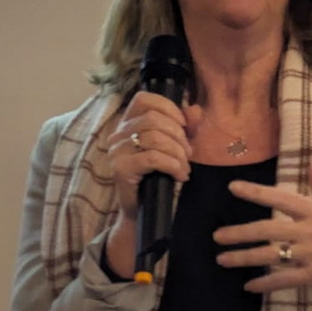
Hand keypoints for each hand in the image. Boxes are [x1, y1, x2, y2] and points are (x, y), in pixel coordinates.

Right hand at [103, 92, 194, 276]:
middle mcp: (118, 135)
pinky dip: (172, 165)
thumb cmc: (159, 177)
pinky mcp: (120, 169)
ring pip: (154, 138)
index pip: (144, 99)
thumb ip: (184, 126)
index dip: (168, 108)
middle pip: (153, 119)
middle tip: (188, 154)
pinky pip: (152, 158)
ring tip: (185, 168)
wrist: (145, 211)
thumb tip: (194, 110)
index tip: (184, 126)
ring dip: (177, 153)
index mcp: (129, 123)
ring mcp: (116, 152)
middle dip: (178, 136)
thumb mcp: (175, 147)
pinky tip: (179, 176)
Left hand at [214, 160, 311, 310]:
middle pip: (266, 230)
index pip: (280, 198)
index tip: (233, 187)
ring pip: (269, 256)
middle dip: (238, 233)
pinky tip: (249, 286)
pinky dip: (264, 283)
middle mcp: (311, 231)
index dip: (256, 192)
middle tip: (216, 236)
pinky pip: (283, 280)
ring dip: (243, 258)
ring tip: (222, 259)